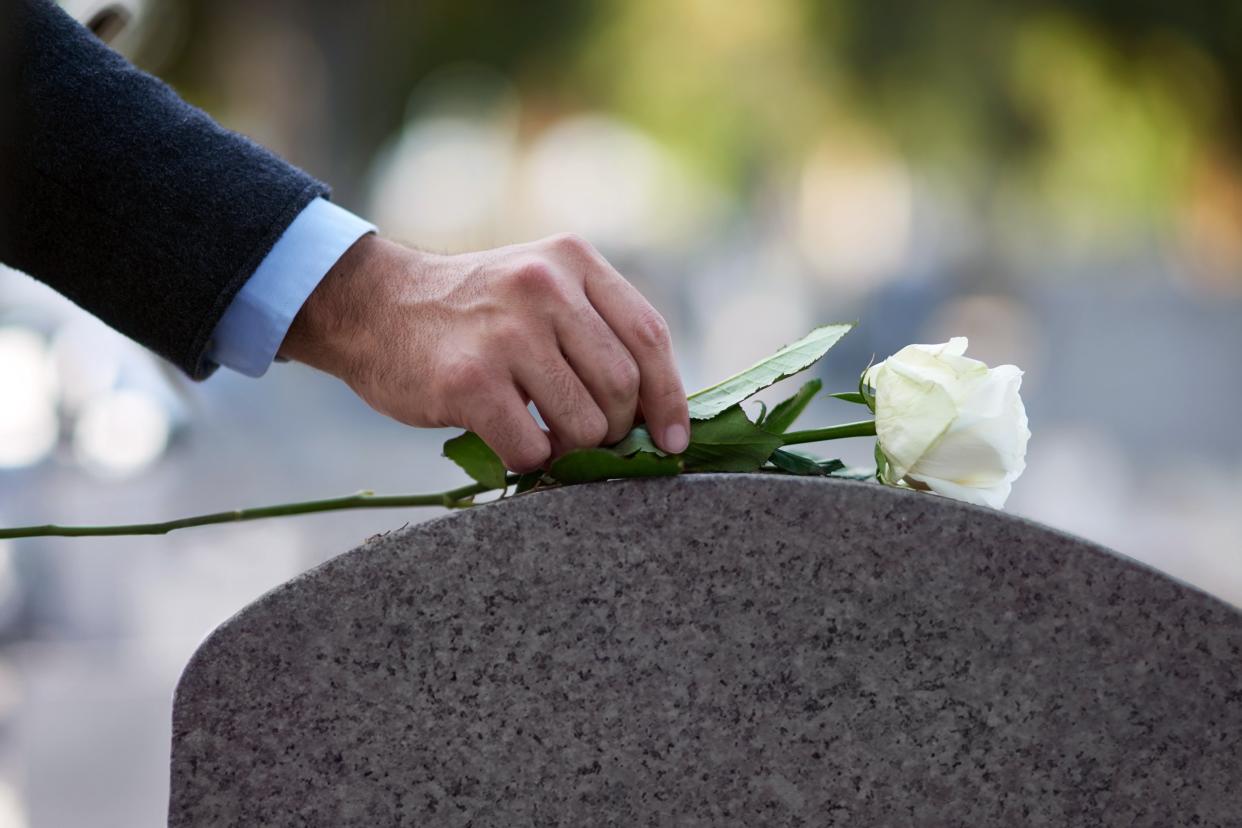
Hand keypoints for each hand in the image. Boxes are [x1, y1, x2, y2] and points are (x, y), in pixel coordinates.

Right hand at [278, 233, 689, 471]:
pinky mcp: (469, 380)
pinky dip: (530, 462)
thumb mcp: (539, 287)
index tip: (674, 438)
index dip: (670, 397)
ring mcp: (506, 332)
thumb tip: (659, 411)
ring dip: (572, 450)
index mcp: (573, 260)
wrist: (373, 306)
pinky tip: (512, 444)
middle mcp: (544, 286)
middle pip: (622, 386)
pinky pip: (531, 448)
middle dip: (615, 429)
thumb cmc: (470, 314)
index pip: (649, 336)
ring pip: (585, 423)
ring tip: (546, 439)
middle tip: (588, 438)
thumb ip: (595, 328)